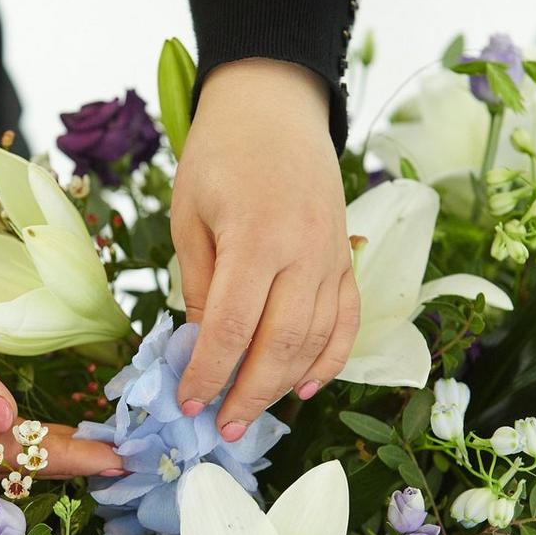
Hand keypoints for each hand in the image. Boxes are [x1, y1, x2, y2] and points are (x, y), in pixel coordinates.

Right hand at [0, 282, 122, 477]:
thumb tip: (10, 417)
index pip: (8, 452)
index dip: (66, 456)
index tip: (114, 459)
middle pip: (11, 460)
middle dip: (71, 459)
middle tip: (127, 456)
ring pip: (1, 452)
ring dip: (53, 450)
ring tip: (103, 447)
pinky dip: (25, 434)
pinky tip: (53, 428)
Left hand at [170, 59, 359, 439]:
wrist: (274, 106)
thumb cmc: (219, 155)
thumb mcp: (190, 216)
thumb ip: (198, 283)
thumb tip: (201, 346)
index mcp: (254, 240)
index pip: (229, 330)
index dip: (208, 374)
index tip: (188, 403)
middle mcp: (302, 254)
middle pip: (279, 347)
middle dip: (248, 395)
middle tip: (222, 428)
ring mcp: (332, 256)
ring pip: (315, 342)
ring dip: (284, 386)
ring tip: (254, 413)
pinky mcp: (346, 255)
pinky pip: (347, 319)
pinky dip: (331, 359)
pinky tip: (308, 386)